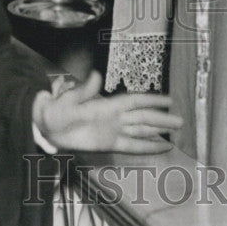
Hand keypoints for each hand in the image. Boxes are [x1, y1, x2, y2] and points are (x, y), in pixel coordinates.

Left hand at [33, 70, 182, 153]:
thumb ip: (84, 92)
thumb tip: (95, 76)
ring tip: (176, 134)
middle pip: (143, 118)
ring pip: (141, 132)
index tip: (170, 100)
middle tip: (181, 121)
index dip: (152, 101)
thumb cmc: (56, 111)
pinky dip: (146, 147)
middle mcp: (115, 117)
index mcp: (107, 105)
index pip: (135, 102)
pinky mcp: (109, 145)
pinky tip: (160, 149)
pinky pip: (131, 147)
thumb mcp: (68, 101)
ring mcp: (113, 131)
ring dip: (158, 132)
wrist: (45, 127)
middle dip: (161, 119)